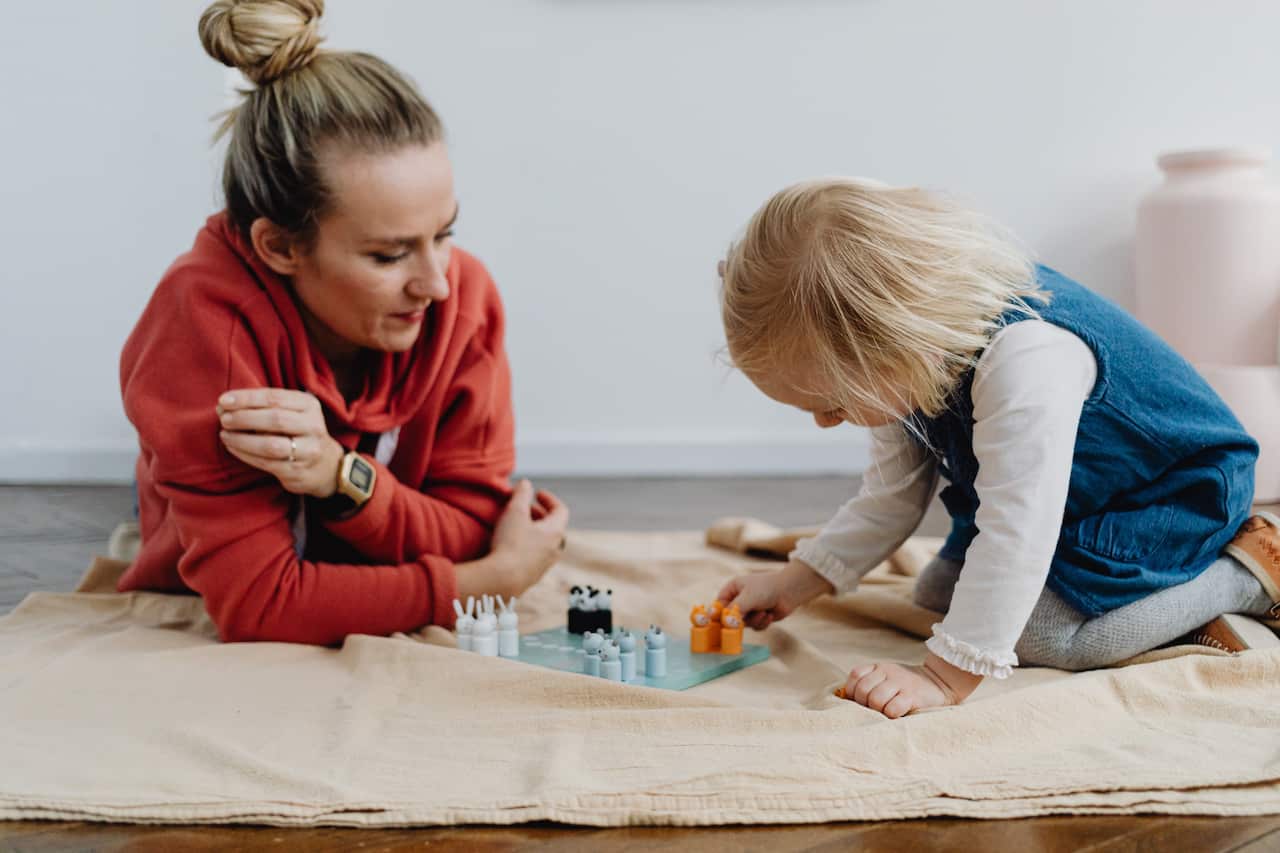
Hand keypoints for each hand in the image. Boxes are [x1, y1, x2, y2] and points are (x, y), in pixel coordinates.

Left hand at [217, 388, 343, 497]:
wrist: (325, 466)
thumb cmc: (298, 432)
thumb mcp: (291, 412)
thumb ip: (263, 406)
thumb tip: (223, 406)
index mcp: (309, 406)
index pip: (275, 398)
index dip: (246, 398)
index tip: (223, 401)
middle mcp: (313, 427)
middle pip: (275, 419)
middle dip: (244, 418)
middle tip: (223, 419)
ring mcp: (308, 451)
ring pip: (270, 445)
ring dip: (242, 439)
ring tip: (225, 435)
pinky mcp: (298, 471)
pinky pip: (266, 463)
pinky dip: (245, 454)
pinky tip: (233, 447)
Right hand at [457, 480, 568, 599]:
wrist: (503, 580)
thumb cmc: (511, 543)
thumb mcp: (515, 511)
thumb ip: (521, 494)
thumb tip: (525, 483)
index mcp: (555, 531)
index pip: (561, 510)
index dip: (550, 499)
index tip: (537, 494)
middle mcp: (555, 549)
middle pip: (554, 527)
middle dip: (540, 514)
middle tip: (526, 508)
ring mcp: (545, 565)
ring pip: (545, 543)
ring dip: (534, 531)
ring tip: (518, 526)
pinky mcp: (533, 576)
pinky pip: (535, 556)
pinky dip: (528, 545)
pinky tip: (512, 546)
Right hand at [717, 558, 833, 630]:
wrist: (790, 590)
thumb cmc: (767, 588)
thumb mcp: (748, 597)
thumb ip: (734, 611)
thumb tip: (724, 623)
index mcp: (732, 589)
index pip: (719, 605)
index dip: (718, 616)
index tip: (719, 625)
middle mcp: (739, 599)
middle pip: (730, 618)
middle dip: (741, 620)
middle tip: (745, 621)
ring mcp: (750, 609)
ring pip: (744, 625)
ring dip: (755, 621)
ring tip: (764, 612)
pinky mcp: (759, 617)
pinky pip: (755, 627)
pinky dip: (762, 623)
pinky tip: (770, 614)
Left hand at [836, 652, 982, 718]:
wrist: (939, 682)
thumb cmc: (906, 685)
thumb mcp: (887, 677)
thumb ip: (870, 683)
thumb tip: (847, 700)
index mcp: (878, 667)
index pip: (855, 675)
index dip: (852, 691)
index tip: (858, 702)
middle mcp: (887, 672)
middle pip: (862, 690)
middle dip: (864, 704)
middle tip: (873, 710)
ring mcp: (900, 683)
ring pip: (876, 700)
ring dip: (877, 711)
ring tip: (885, 713)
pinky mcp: (912, 696)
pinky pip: (893, 708)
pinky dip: (891, 715)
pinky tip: (896, 715)